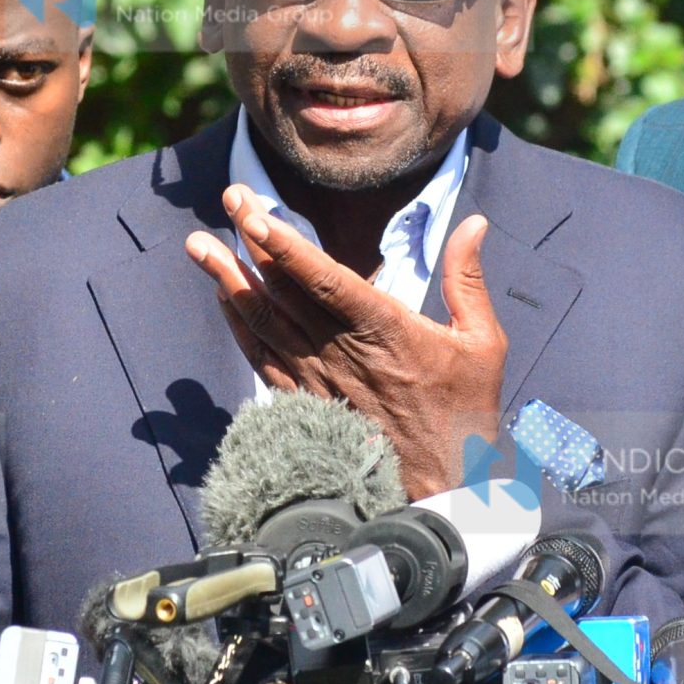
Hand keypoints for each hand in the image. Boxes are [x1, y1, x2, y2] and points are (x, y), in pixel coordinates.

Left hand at [185, 184, 507, 498]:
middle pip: (286, 291)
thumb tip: (475, 222)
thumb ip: (468, 278)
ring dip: (229, 281)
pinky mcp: (308, 401)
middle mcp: (343, 352)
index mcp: (386, 330)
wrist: (444, 486)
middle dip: (252, 242)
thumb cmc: (466, 412)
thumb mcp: (483, 342)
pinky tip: (223, 298)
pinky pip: (262, 359)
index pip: (326, 281)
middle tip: (230, 197)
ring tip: (200, 245)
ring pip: (264, 322)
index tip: (257, 217)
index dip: (288, 248)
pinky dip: (239, 326)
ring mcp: (319, 379)